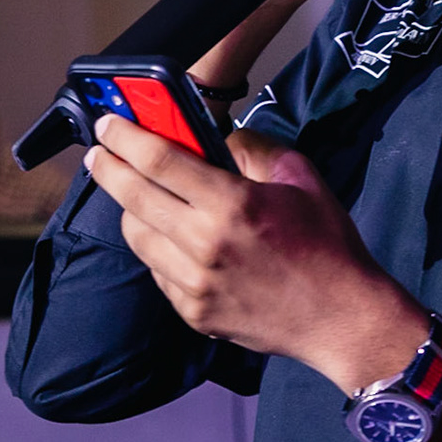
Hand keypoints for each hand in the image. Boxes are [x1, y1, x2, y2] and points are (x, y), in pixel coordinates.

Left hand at [85, 115, 425, 388]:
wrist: (343, 317)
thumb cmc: (328, 245)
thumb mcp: (300, 177)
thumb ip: (253, 149)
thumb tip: (217, 139)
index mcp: (232, 205)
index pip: (159, 161)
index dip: (125, 137)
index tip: (107, 123)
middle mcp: (204, 245)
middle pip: (133, 197)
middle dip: (108, 168)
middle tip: (99, 153)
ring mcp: (194, 284)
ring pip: (136, 236)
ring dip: (130, 210)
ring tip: (138, 195)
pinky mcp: (193, 312)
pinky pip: (157, 271)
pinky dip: (158, 249)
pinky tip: (173, 238)